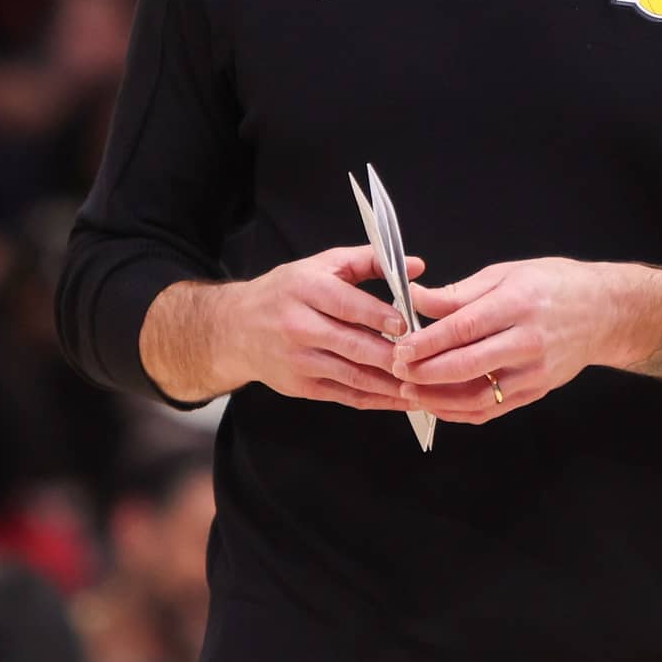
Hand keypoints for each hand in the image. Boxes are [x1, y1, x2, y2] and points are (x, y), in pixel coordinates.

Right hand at [217, 245, 423, 411]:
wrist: (236, 328)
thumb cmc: (286, 293)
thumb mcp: (321, 265)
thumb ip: (369, 261)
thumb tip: (415, 266)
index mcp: (306, 290)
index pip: (346, 304)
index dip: (379, 316)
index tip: (407, 325)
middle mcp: (299, 327)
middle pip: (352, 345)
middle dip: (391, 356)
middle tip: (424, 360)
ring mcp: (299, 361)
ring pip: (352, 375)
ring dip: (390, 384)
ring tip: (422, 386)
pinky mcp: (302, 386)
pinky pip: (346, 396)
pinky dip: (376, 399)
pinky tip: (401, 399)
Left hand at [389, 258, 615, 423]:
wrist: (604, 313)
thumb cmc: (554, 285)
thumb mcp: (506, 274)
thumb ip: (459, 293)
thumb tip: (416, 299)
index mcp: (518, 304)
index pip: (464, 327)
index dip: (428, 341)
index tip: (400, 347)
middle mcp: (529, 341)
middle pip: (467, 364)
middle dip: (425, 372)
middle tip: (396, 370)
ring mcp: (535, 372)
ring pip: (478, 395)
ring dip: (438, 398)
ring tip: (410, 392)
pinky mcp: (537, 391)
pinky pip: (492, 409)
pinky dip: (461, 412)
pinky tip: (438, 404)